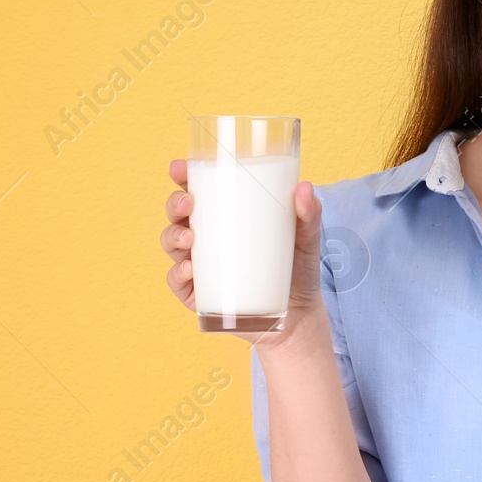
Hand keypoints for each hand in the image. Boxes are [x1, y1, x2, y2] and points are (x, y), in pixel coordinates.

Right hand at [161, 159, 329, 347]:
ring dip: (173, 237)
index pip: (198, 190)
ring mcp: (200, 266)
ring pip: (172, 244)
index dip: (183, 176)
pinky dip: (179, 274)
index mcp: (226, 215)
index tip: (179, 168)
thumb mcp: (307, 236)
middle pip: (178, 214)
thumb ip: (309, 212)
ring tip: (188, 238)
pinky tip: (190, 270)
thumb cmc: (296, 266)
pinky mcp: (199, 295)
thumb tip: (304, 188)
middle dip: (175, 204)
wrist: (298, 313)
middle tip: (189, 203)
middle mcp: (207, 237)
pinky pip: (178, 283)